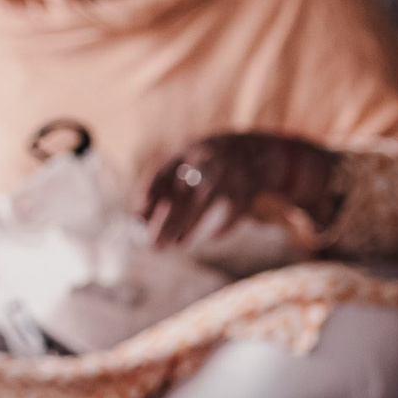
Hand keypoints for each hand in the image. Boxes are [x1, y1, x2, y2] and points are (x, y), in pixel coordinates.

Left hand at [144, 133, 341, 247]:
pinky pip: (231, 214)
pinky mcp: (248, 191)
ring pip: (203, 205)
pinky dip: (220, 229)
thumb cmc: (212, 162)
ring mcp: (230, 175)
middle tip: (153, 246)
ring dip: (188, 227)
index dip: (150, 193)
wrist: (259, 151)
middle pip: (183, 194)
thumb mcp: (189, 163)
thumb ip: (167, 185)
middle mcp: (208, 161)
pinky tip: (210, 238)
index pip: (163, 173)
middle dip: (166, 222)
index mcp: (189, 151)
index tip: (138, 216)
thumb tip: (139, 218)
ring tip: (176, 244)